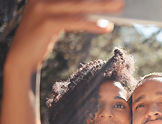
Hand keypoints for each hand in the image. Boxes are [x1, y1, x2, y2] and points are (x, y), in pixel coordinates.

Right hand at [5, 0, 123, 71]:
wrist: (21, 58)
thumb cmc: (42, 37)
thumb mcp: (58, 20)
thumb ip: (73, 12)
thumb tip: (100, 9)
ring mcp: (42, 7)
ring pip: (77, 5)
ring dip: (101, 6)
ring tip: (119, 8)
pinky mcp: (45, 22)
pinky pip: (73, 21)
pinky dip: (91, 24)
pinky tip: (105, 27)